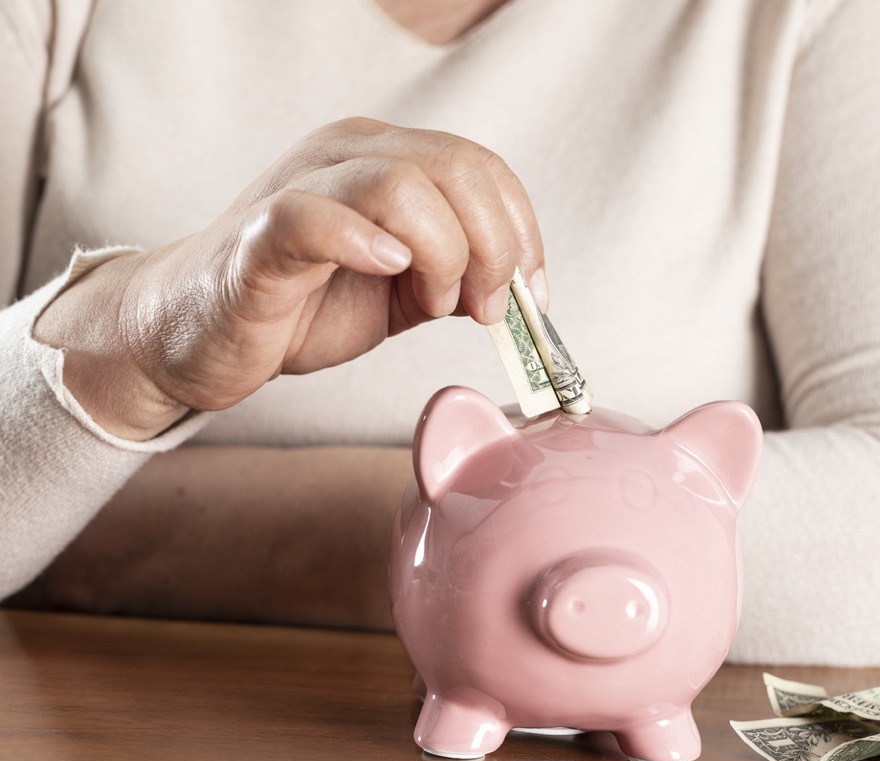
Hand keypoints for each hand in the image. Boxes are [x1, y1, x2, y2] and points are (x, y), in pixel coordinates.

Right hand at [34, 118, 544, 439]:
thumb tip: (522, 292)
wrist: (200, 334)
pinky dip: (363, 242)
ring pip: (403, 185)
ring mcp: (302, 188)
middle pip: (457, 168)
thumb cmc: (299, 305)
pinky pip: (314, 217)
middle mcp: (346, 157)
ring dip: (443, 254)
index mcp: (386, 161)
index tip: (529, 295)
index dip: (523, 232)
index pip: (483, 168)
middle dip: (494, 248)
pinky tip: (387, 269)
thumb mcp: (402, 289)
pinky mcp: (261, 236)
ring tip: (431, 302)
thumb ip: (458, 277)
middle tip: (482, 308)